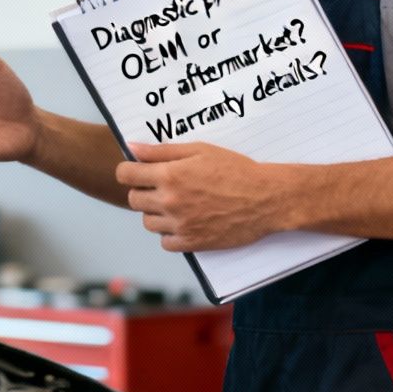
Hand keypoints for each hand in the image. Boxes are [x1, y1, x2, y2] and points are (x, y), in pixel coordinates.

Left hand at [114, 141, 291, 251]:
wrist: (267, 198)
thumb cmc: (236, 170)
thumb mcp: (200, 150)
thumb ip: (162, 150)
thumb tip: (132, 148)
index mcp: (169, 175)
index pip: (125, 175)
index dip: (129, 171)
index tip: (138, 171)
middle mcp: (170, 202)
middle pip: (133, 199)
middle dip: (143, 191)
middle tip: (162, 187)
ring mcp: (180, 225)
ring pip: (147, 222)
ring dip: (156, 213)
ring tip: (176, 204)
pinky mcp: (192, 243)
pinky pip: (165, 242)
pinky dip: (170, 234)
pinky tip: (184, 222)